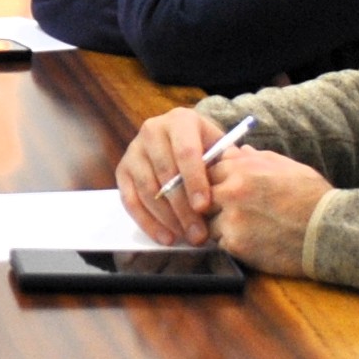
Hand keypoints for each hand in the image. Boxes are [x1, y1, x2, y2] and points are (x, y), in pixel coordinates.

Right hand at [115, 107, 221, 245]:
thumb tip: (236, 177)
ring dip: (167, 219)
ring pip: (148, 190)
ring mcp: (134, 150)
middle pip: (166, 174)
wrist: (181, 140)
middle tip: (198, 234)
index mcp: (180, 120)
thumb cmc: (206, 148)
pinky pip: (130, 200)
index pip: (185, 152)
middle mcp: (152, 130)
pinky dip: (147, 222)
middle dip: (183, 208)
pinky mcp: (122, 170)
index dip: (195, 181)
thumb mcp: (220, 146)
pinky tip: (165, 237)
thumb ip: (229, 161)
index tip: (204, 207)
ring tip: (186, 238)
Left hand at [199, 148, 331, 276]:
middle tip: (229, 211)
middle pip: (202, 197)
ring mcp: (232, 219)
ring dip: (219, 226)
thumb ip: (257, 159)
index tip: (222, 190)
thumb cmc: (313, 197)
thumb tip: (238, 151)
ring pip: (208, 223)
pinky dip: (231, 244)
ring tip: (244, 228)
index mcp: (244, 169)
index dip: (215, 181)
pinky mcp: (236, 245)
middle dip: (212, 204)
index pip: (208, 170)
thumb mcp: (288, 167)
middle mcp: (233, 191)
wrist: (329, 231)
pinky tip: (251, 241)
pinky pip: (220, 243)